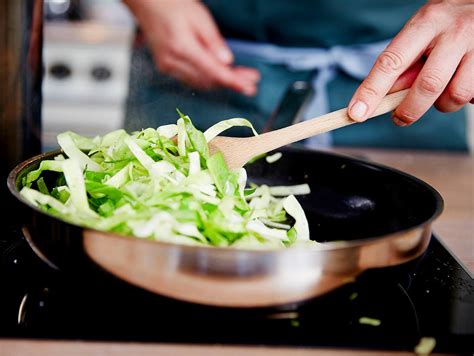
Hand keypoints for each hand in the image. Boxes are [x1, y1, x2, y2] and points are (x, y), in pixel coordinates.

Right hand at [124, 0, 259, 94]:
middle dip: (231, 82)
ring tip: (240, 77)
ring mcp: (167, 66)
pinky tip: (220, 74)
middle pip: (208, 80)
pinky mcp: (166, 67)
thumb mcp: (200, 17)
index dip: (233, 81)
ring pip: (200, 82)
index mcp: (182, 48)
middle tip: (251, 80)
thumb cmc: (173, 5)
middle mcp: (172, 61)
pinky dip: (207, 78)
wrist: (148, 4)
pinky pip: (191, 78)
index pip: (213, 71)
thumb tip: (226, 61)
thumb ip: (213, 41)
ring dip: (220, 82)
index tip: (249, 88)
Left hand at [348, 0, 472, 125]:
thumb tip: (384, 98)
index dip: (371, 91)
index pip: (391, 61)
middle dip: (409, 110)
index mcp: (426, 22)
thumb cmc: (447, 22)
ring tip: (442, 89)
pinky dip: (463, 98)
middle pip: (426, 85)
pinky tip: (463, 80)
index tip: (356, 113)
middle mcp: (454, 32)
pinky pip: (473, 97)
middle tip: (400, 117)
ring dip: (441, 104)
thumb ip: (404, 63)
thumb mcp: (420, 32)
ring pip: (454, 96)